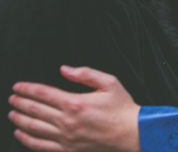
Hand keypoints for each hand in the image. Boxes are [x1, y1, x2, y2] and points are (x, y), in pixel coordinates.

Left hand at [9, 65, 140, 151]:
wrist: (131, 133)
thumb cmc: (122, 108)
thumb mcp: (110, 82)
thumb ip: (86, 74)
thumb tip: (65, 69)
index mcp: (75, 103)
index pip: (43, 93)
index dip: (28, 89)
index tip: (18, 87)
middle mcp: (67, 121)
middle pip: (35, 110)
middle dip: (20, 102)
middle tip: (12, 98)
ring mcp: (65, 137)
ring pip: (34, 128)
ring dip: (20, 119)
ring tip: (12, 113)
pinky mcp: (67, 149)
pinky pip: (41, 145)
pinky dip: (27, 139)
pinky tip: (21, 134)